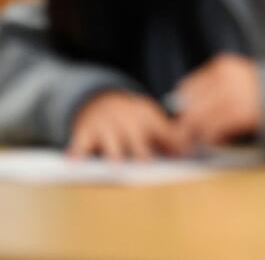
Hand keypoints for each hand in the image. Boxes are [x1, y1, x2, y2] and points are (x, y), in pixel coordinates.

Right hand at [68, 91, 185, 160]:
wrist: (100, 100)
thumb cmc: (132, 119)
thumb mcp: (151, 120)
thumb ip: (167, 136)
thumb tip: (184, 153)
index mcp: (147, 114)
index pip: (162, 129)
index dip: (171, 142)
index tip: (179, 155)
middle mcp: (126, 117)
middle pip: (135, 136)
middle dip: (141, 149)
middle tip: (146, 164)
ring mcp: (104, 124)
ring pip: (110, 141)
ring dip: (114, 153)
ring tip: (116, 167)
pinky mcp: (84, 132)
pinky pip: (79, 144)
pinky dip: (77, 153)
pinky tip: (75, 164)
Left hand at [173, 54, 263, 147]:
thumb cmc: (263, 96)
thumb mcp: (238, 83)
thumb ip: (213, 91)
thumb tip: (181, 109)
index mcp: (224, 66)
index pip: (187, 88)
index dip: (184, 108)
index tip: (186, 122)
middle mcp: (227, 76)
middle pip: (190, 106)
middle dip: (187, 126)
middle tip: (188, 140)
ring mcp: (236, 93)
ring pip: (198, 120)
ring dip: (199, 135)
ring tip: (206, 142)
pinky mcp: (243, 112)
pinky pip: (213, 130)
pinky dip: (213, 139)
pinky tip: (222, 140)